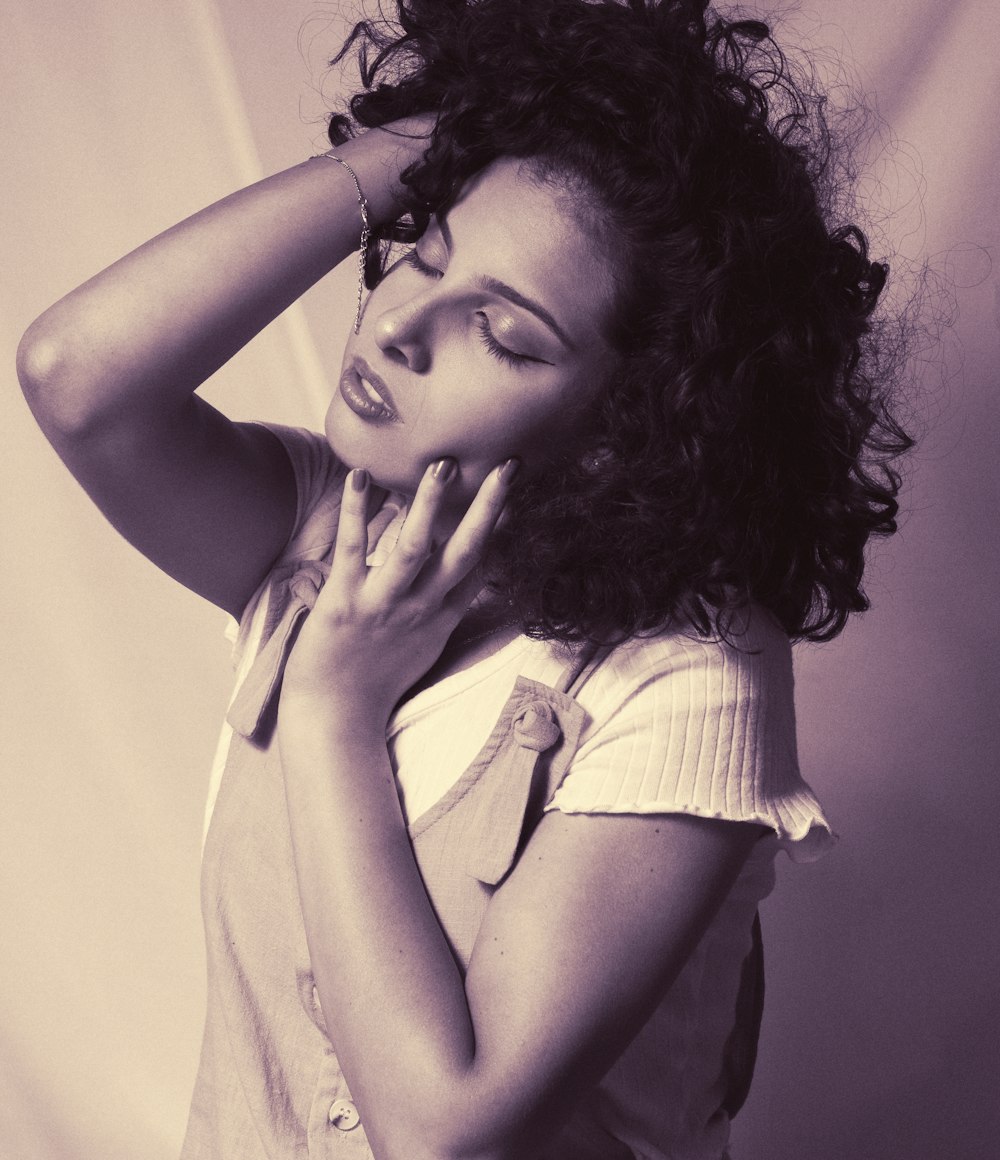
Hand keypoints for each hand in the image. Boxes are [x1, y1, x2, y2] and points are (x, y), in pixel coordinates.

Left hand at [281, 457, 517, 733]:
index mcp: (441, 618)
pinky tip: (359, 477)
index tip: (512, 487)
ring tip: (443, 465)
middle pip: (463, 552)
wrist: (335, 717)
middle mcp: (421, 609)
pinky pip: (353, 550)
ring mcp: (384, 606)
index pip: (479, 566)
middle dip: (488, 507)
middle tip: (507, 467)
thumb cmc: (376, 680)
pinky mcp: (344, 603)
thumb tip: (463, 577)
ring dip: (429, 505)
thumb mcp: (425, 647)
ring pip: (414, 548)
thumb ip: (444, 608)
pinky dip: (356, 512)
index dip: (499, 526)